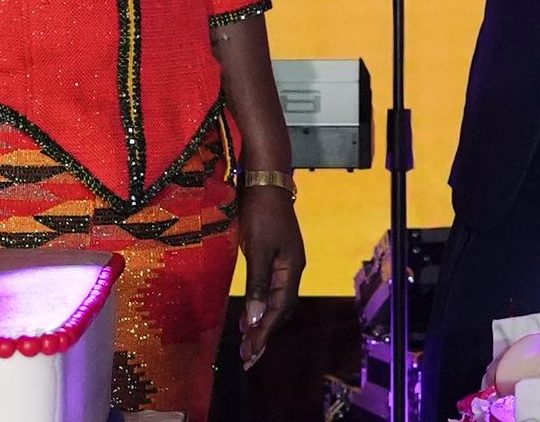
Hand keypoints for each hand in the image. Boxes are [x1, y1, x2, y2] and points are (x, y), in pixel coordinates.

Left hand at [236, 182, 305, 367]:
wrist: (265, 182)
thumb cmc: (261, 214)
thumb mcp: (258, 249)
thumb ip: (257, 285)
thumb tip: (255, 319)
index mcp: (292, 269)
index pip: (280, 309)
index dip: (265, 332)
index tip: (250, 353)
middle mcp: (292, 270)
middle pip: (281, 309)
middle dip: (264, 333)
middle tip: (248, 357)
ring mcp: (285, 263)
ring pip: (276, 301)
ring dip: (261, 322)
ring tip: (247, 344)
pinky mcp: (275, 258)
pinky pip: (269, 290)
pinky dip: (260, 307)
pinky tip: (249, 317)